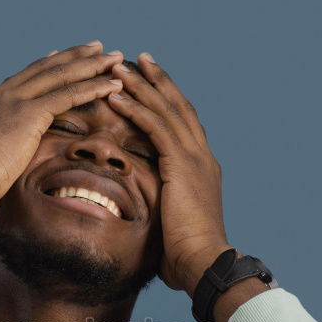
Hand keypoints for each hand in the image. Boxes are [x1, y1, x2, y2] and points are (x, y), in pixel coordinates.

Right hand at [0, 41, 126, 225]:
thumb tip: (1, 169)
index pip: (23, 79)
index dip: (45, 66)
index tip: (60, 56)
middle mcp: (1, 96)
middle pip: (45, 69)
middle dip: (74, 56)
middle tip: (96, 47)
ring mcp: (15, 101)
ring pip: (60, 75)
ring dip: (91, 65)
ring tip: (115, 58)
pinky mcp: (29, 114)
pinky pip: (68, 95)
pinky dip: (93, 87)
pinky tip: (112, 84)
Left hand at [106, 54, 230, 292]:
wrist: (203, 263)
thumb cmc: (186, 256)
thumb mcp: (173, 225)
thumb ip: (163, 210)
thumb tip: (146, 219)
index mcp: (202, 168)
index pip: (183, 124)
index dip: (167, 101)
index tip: (150, 82)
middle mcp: (202, 157)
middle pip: (178, 107)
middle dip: (157, 81)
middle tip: (137, 59)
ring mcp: (195, 158)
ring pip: (166, 110)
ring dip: (141, 86)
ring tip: (120, 68)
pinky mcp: (182, 165)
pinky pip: (156, 128)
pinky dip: (136, 109)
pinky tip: (118, 96)